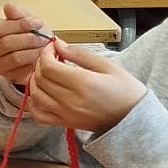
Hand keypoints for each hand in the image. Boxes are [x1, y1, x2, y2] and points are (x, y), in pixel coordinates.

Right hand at [0, 3, 54, 89]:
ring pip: (15, 57)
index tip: (37, 23)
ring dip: (33, 51)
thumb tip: (9, 6)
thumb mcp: (26, 22)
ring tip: (44, 47)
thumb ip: (18, 14)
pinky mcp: (8, 76)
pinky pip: (22, 70)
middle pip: (6, 43)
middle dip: (28, 39)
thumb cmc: (30, 37)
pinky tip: (41, 57)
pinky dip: (34, 62)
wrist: (37, 55)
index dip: (19, 24)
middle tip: (43, 37)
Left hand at [25, 39, 146, 132]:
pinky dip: (34, 103)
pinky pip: (38, 115)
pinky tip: (42, 93)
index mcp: (82, 83)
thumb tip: (58, 44)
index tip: (53, 47)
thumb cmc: (125, 90)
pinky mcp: (64, 124)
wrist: (133, 119)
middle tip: (51, 57)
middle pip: (40, 79)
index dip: (45, 53)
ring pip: (35, 95)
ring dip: (35, 80)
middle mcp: (70, 100)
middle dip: (40, 63)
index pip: (48, 66)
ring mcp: (65, 114)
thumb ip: (80, 54)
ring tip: (47, 72)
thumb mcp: (107, 65)